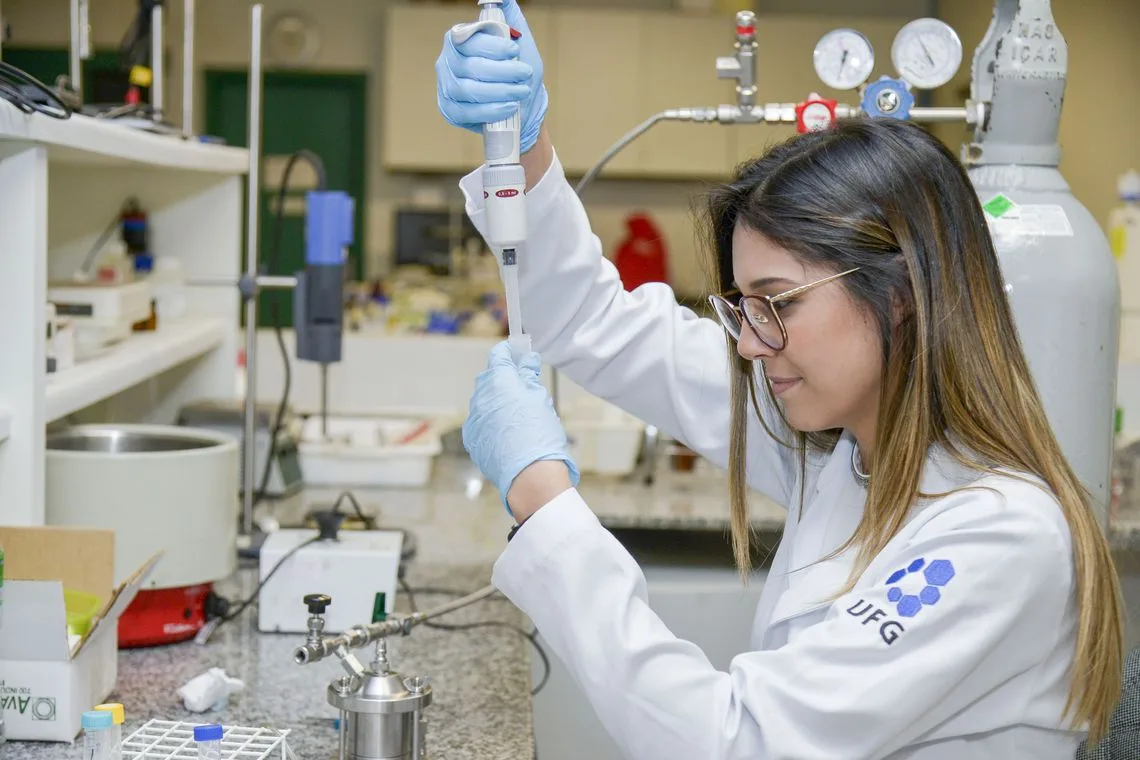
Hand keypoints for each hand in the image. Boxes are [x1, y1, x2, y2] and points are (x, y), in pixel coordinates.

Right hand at [435, 0, 547, 153]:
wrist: (522, 103)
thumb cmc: (518, 69)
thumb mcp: (518, 38)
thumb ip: (509, 16)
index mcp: (459, 38)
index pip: (469, 39)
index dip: (492, 46)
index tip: (515, 51)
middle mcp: (448, 61)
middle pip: (469, 66)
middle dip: (502, 72)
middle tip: (525, 74)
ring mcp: (446, 87)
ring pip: (467, 90)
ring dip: (499, 92)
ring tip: (521, 91)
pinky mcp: (451, 110)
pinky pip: (466, 112)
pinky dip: (490, 111)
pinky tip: (509, 107)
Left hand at [462, 341, 579, 515]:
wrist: (530, 476)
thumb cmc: (540, 436)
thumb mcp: (540, 400)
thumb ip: (529, 378)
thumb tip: (527, 361)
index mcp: (498, 382)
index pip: (499, 357)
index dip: (509, 352)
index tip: (519, 353)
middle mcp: (480, 398)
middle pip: (490, 379)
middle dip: (504, 378)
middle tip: (524, 385)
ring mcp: (474, 420)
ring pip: (484, 402)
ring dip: (497, 401)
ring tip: (519, 414)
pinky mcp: (472, 439)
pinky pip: (481, 422)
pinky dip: (492, 421)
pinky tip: (508, 432)